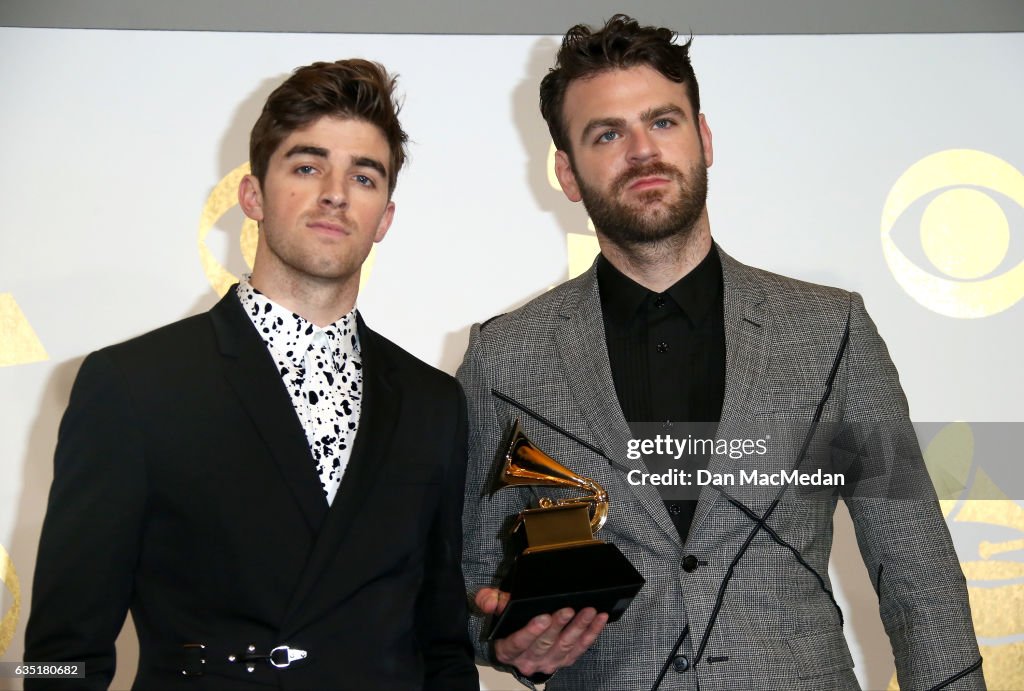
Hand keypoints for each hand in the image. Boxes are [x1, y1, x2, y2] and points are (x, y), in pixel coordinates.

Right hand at [474, 587, 607, 676]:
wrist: (515, 649)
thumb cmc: (506, 628)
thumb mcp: (493, 613)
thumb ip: (488, 601)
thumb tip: (491, 601)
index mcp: (508, 650)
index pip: (518, 642)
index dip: (531, 631)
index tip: (543, 617)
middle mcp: (528, 660)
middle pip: (545, 644)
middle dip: (559, 626)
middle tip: (568, 610)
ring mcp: (548, 663)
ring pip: (565, 647)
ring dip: (579, 629)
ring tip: (588, 612)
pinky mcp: (564, 661)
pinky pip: (580, 649)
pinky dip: (591, 634)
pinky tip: (598, 620)